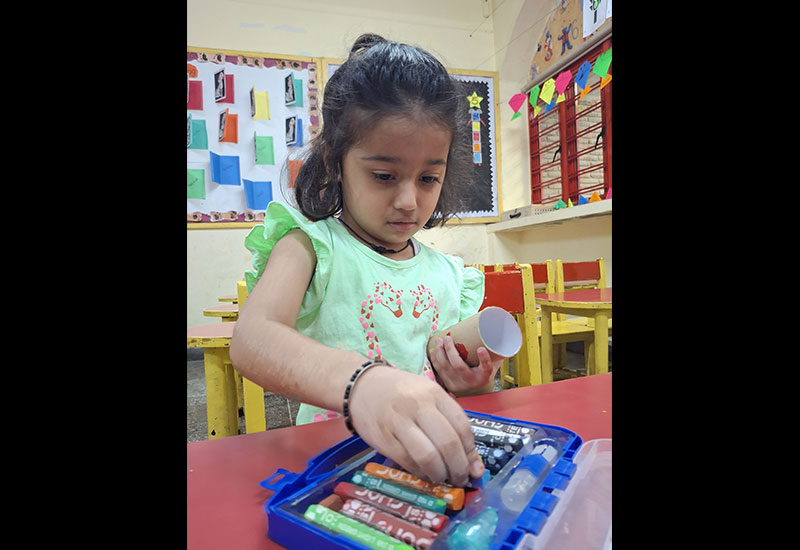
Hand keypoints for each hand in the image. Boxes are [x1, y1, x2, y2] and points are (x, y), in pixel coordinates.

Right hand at [348, 365, 484, 486]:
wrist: (361, 386)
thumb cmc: (400, 392)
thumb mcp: (428, 398)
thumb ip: (451, 425)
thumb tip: (475, 466)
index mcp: (434, 393)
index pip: (462, 426)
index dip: (471, 452)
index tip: (472, 464)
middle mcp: (418, 405)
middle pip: (448, 443)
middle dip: (459, 469)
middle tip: (460, 479)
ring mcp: (399, 422)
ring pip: (429, 456)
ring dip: (440, 475)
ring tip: (442, 478)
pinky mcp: (384, 439)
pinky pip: (408, 462)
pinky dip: (421, 473)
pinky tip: (424, 473)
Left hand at [429, 336, 502, 394]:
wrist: (474, 392)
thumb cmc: (483, 373)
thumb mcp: (492, 364)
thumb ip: (494, 350)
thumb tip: (499, 328)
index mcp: (484, 377)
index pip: (486, 368)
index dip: (484, 359)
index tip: (481, 349)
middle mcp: (470, 382)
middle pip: (459, 367)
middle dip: (450, 351)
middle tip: (447, 337)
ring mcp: (457, 384)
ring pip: (445, 368)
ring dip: (439, 353)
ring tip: (438, 341)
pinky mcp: (448, 385)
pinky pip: (439, 372)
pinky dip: (435, 360)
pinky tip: (433, 350)